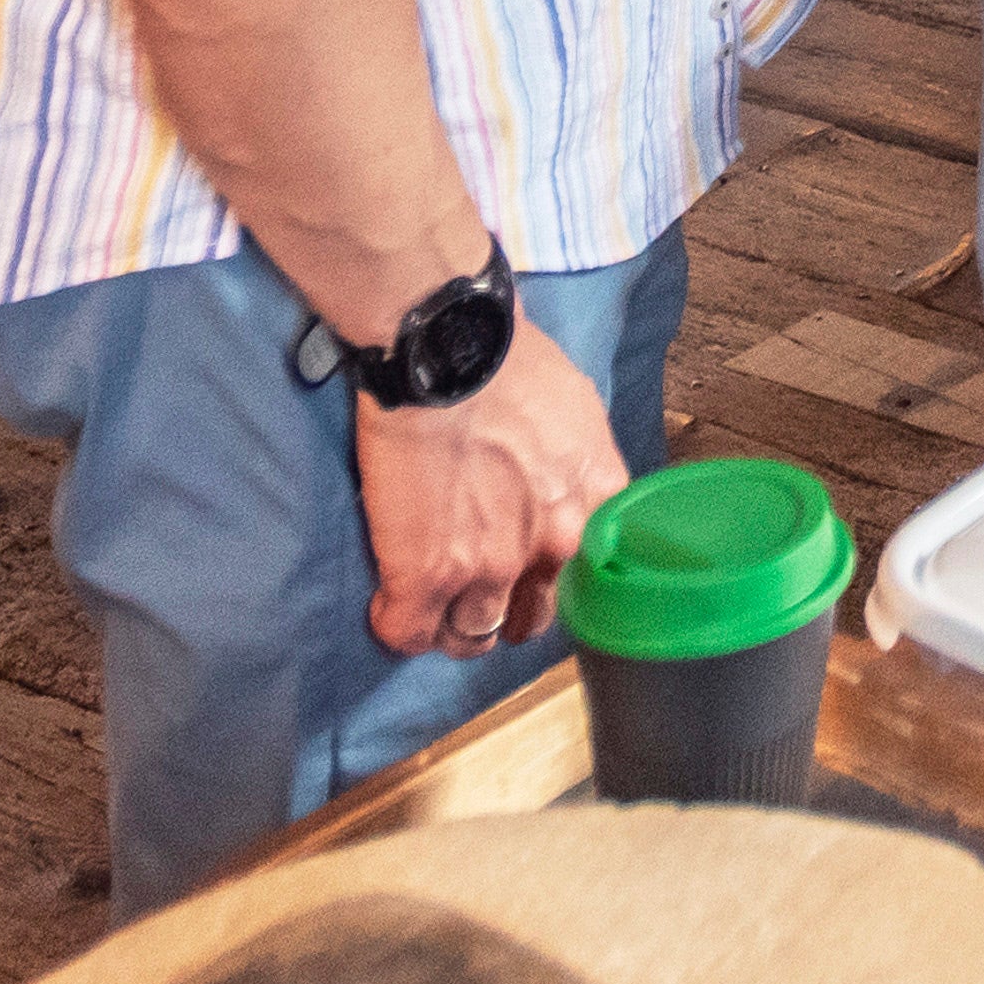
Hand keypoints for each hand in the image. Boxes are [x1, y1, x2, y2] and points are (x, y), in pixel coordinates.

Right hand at [352, 320, 623, 662]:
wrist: (448, 348)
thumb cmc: (510, 357)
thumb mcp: (578, 411)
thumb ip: (577, 464)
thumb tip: (561, 478)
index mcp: (596, 506)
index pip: (587, 579)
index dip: (551, 581)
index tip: (531, 577)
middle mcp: (554, 547)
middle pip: (531, 618)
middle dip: (506, 611)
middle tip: (480, 595)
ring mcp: (489, 569)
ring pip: (473, 635)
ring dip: (452, 626)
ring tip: (432, 610)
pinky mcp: (424, 575)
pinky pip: (408, 632)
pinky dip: (396, 626)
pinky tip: (388, 611)